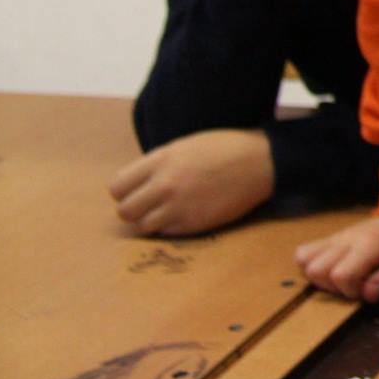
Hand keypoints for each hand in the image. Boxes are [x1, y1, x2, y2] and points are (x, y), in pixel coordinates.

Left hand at [107, 128, 274, 235]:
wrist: (262, 161)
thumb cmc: (224, 148)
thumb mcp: (185, 145)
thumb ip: (157, 164)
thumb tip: (138, 184)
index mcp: (161, 160)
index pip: (117, 187)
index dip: (125, 191)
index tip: (137, 190)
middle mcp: (165, 185)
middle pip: (125, 211)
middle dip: (134, 208)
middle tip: (149, 204)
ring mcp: (179, 206)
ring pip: (142, 226)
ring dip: (151, 220)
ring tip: (167, 212)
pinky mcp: (194, 224)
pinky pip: (166, 233)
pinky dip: (170, 227)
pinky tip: (185, 215)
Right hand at [296, 216, 378, 302]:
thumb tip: (366, 296)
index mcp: (369, 244)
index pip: (340, 275)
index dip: (351, 291)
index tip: (369, 289)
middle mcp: (347, 239)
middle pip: (315, 269)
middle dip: (332, 287)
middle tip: (357, 285)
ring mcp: (338, 237)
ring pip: (305, 260)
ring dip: (320, 277)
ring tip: (345, 279)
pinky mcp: (334, 238)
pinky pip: (306, 251)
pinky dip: (313, 265)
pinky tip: (334, 270)